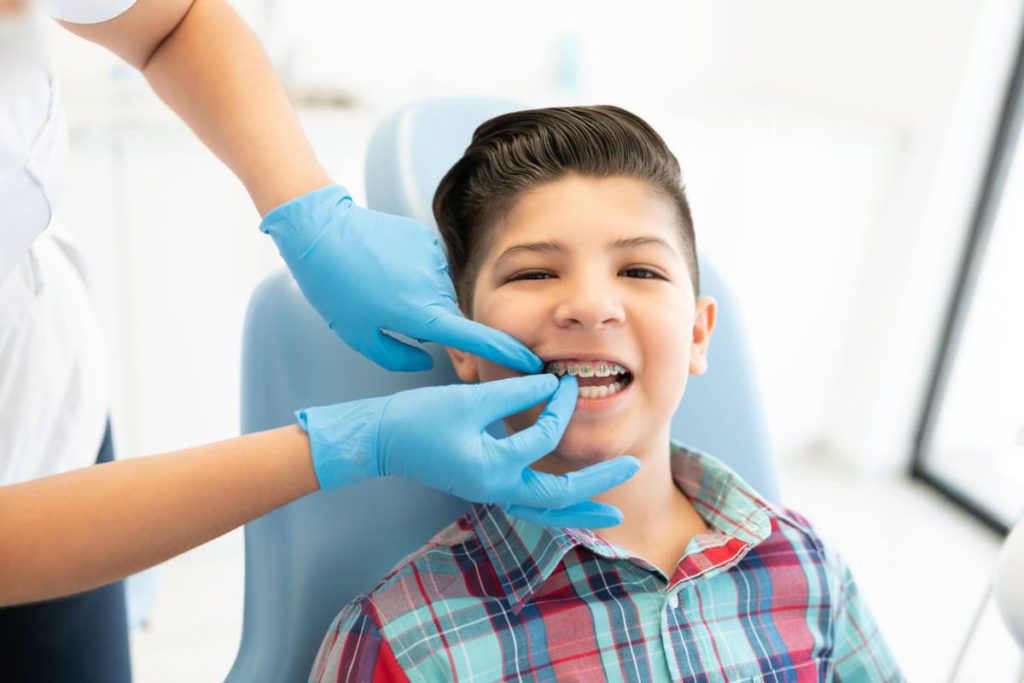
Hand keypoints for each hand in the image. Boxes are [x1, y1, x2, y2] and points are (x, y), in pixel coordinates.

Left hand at [261, 185, 541, 373]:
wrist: (320, 232)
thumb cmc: (335, 289)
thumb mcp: (359, 337)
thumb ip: (399, 356)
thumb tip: (427, 357)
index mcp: (422, 314)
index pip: (476, 338)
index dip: (505, 353)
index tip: (531, 364)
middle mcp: (436, 286)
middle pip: (450, 315)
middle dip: (431, 323)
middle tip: (388, 313)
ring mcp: (433, 259)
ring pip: (436, 291)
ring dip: (417, 296)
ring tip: (378, 287)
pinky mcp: (426, 239)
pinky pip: (427, 267)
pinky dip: (411, 274)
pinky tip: (383, 267)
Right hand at [297, 375, 639, 527]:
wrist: (381, 439)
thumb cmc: (419, 418)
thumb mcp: (471, 399)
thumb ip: (516, 393)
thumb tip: (553, 384)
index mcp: (494, 468)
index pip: (544, 438)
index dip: (560, 406)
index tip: (568, 382)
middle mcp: (496, 488)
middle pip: (559, 495)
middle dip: (598, 484)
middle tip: (633, 467)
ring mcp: (490, 492)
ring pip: (545, 510)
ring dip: (580, 509)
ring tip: (611, 513)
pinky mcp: (485, 487)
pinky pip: (529, 505)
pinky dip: (553, 507)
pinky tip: (568, 503)